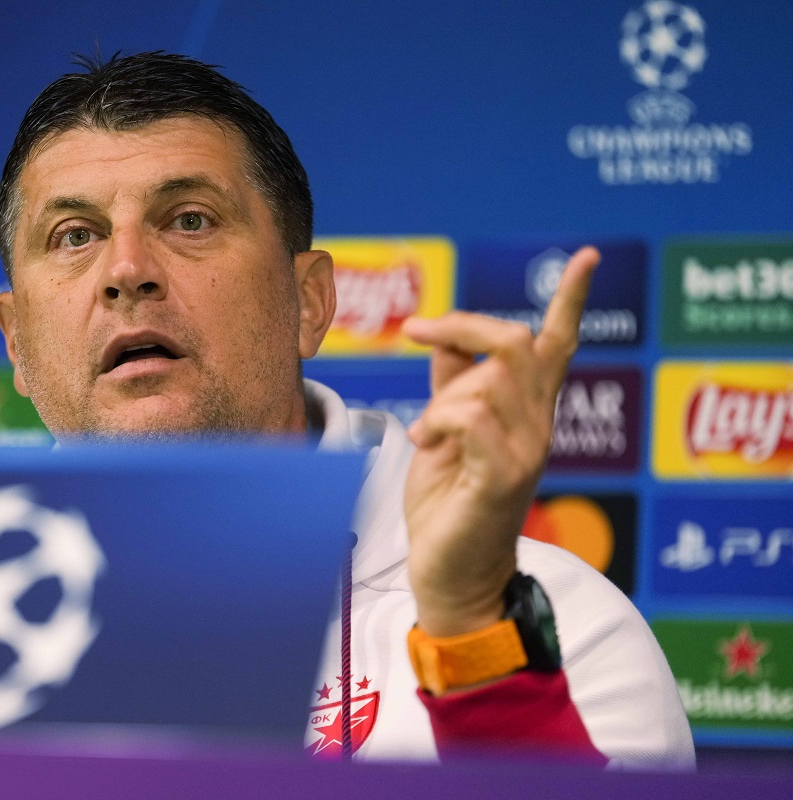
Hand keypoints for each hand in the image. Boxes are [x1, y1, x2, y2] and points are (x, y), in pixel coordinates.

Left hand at [400, 246, 598, 637]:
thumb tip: (444, 335)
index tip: (586, 256)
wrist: (449, 573)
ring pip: (486, 381)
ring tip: (427, 434)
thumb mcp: (444, 432)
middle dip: (464, 326)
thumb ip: (451, 384)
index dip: (571, 298)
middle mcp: (538, 426)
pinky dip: (438, 423)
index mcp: (526, 411)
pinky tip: (427, 447)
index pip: (557, 344)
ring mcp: (526, 453)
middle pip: (517, 343)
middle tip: (419, 333)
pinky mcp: (502, 478)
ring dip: (440, 399)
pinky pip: (472, 420)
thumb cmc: (448, 504)